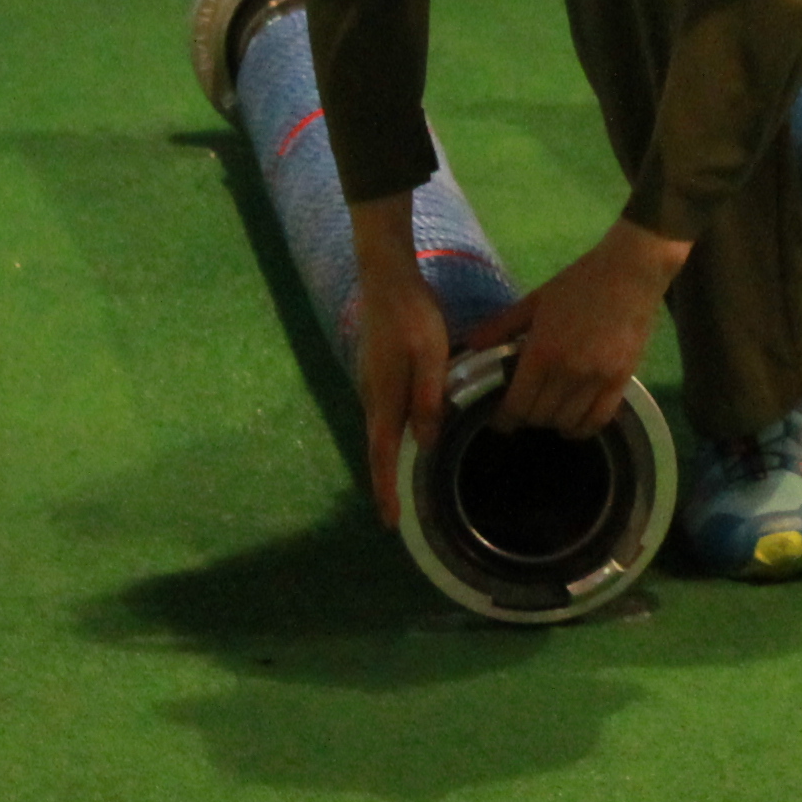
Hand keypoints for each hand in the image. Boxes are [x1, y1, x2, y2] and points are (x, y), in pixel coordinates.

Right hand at [347, 200, 448, 529]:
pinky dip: (395, 436)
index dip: (386, 491)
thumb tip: (426, 444)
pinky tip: (411, 437)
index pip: (382, 456)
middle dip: (387, 483)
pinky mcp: (378, 373)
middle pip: (379, 450)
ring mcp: (372, 385)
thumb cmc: (412, 316)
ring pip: (383, 432)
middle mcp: (372, 398)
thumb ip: (429, 399)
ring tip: (406, 486)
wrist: (386, 278)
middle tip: (399, 515)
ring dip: (391, 461)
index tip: (390, 523)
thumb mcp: (430, 357)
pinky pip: (387, 415)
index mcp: (384, 399)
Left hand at [464, 219, 692, 439]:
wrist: (629, 273)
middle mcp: (567, 371)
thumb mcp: (535, 300)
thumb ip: (501, 326)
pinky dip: (583, 427)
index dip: (504, 420)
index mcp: (541, 351)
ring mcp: (596, 378)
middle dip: (527, 419)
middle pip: (540, 417)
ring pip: (568, 422)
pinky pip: (599, 419)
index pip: (517, 404)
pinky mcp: (621, 380)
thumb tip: (470, 345)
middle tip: (524, 410)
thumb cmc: (579, 282)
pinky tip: (575, 422)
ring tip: (550, 413)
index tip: (500, 420)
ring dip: (554, 423)